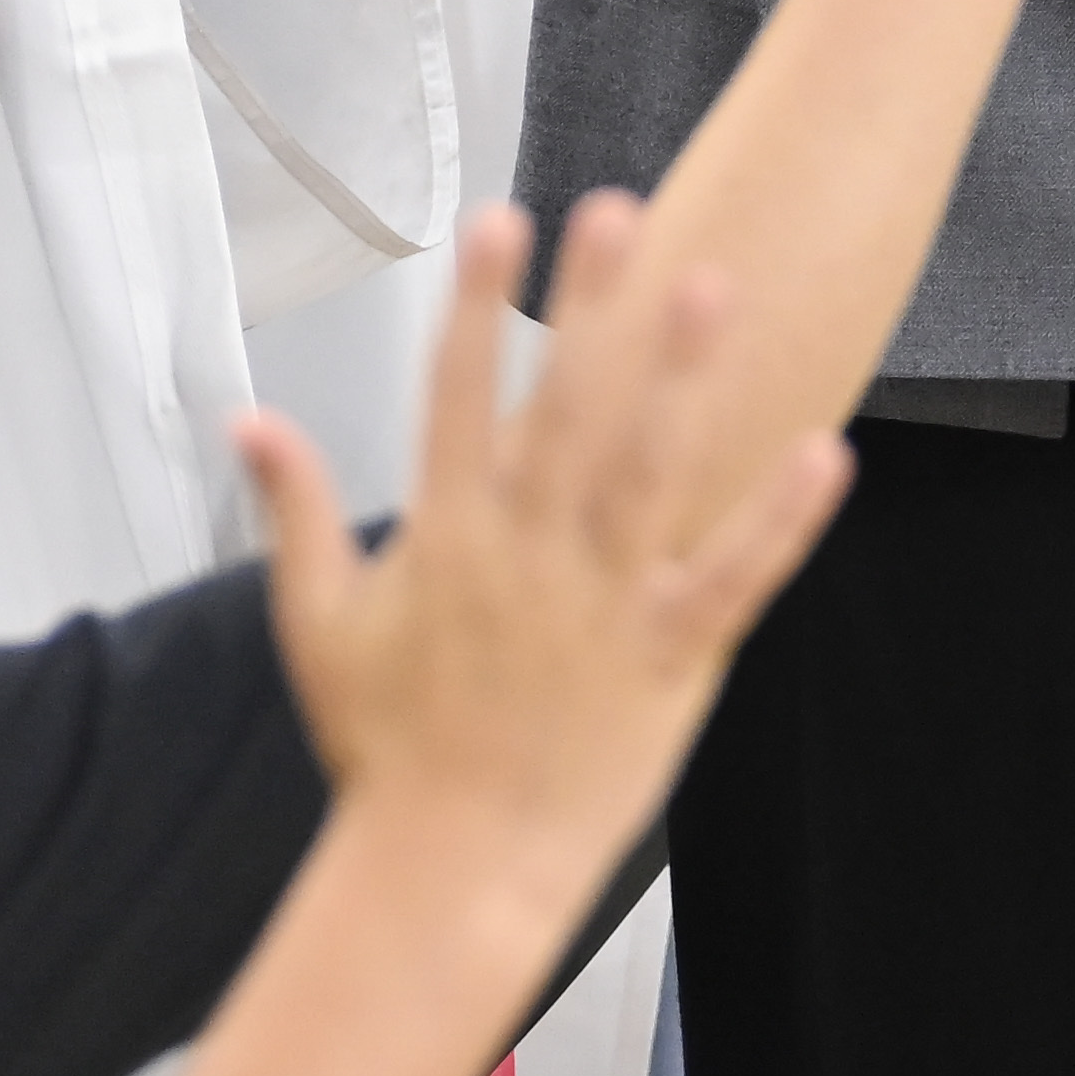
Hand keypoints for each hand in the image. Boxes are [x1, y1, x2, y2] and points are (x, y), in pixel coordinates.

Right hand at [251, 196, 848, 896]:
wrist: (454, 866)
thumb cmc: (381, 745)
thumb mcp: (316, 622)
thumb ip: (296, 510)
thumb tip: (247, 418)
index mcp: (444, 537)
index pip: (456, 393)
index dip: (475, 301)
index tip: (497, 216)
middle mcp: (526, 555)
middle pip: (562, 406)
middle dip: (589, 304)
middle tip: (619, 209)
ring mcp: (602, 604)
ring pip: (651, 471)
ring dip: (683, 377)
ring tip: (714, 286)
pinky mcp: (669, 658)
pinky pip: (733, 576)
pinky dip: (780, 519)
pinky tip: (827, 455)